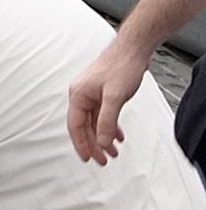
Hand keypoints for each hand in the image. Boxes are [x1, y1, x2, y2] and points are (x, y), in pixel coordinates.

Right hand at [66, 43, 144, 164]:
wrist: (134, 49)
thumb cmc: (121, 66)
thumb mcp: (115, 97)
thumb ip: (108, 121)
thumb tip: (103, 142)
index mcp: (78, 96)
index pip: (75, 126)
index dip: (81, 144)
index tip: (87, 158)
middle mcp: (82, 95)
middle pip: (84, 126)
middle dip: (94, 145)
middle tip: (103, 161)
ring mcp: (92, 94)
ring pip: (95, 122)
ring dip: (104, 138)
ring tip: (113, 153)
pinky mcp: (103, 93)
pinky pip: (103, 115)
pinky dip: (110, 127)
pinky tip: (118, 136)